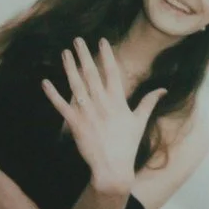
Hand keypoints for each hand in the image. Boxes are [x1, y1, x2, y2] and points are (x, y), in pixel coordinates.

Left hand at [42, 37, 162, 199]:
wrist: (112, 168)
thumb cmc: (127, 145)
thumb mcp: (139, 122)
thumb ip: (148, 103)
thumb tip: (163, 89)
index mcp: (117, 101)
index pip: (111, 72)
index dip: (106, 55)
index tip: (101, 41)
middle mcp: (101, 104)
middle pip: (91, 74)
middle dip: (84, 55)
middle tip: (77, 40)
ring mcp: (87, 113)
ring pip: (76, 85)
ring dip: (69, 68)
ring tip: (65, 53)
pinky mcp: (75, 124)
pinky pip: (61, 106)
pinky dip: (52, 94)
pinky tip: (45, 82)